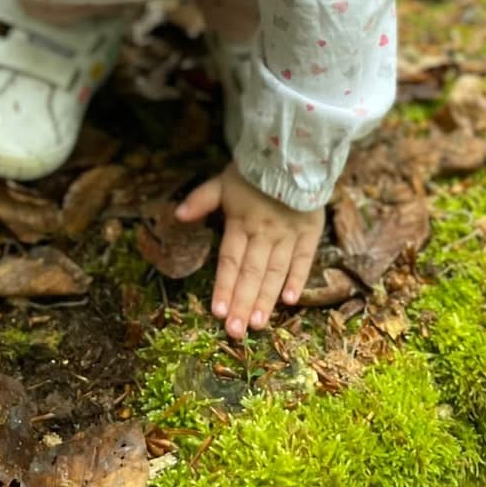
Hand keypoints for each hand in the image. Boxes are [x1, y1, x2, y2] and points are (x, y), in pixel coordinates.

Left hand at [176, 162, 324, 338]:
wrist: (293, 154)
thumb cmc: (253, 173)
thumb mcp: (222, 182)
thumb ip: (201, 200)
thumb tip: (176, 215)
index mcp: (240, 223)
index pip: (230, 261)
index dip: (223, 286)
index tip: (217, 312)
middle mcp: (263, 232)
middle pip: (251, 273)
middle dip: (243, 303)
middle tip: (235, 331)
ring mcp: (288, 235)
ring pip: (275, 272)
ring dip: (266, 299)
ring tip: (258, 324)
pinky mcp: (308, 234)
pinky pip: (303, 260)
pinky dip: (297, 280)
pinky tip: (290, 301)